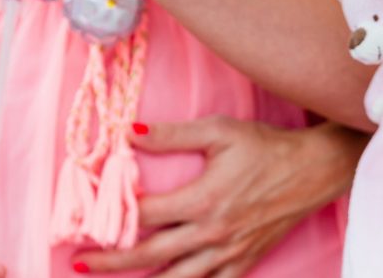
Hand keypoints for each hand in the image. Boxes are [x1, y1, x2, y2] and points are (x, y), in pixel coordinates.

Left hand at [73, 117, 357, 277]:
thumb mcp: (217, 131)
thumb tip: (127, 132)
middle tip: (79, 262)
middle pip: (150, 254)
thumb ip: (170, 134)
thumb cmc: (263, 146)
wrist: (313, 170)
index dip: (112, 214)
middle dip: (111, 260)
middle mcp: (212, 234)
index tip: (83, 215)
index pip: (144, 214)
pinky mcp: (244, 261)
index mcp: (202, 201)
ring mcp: (229, 252)